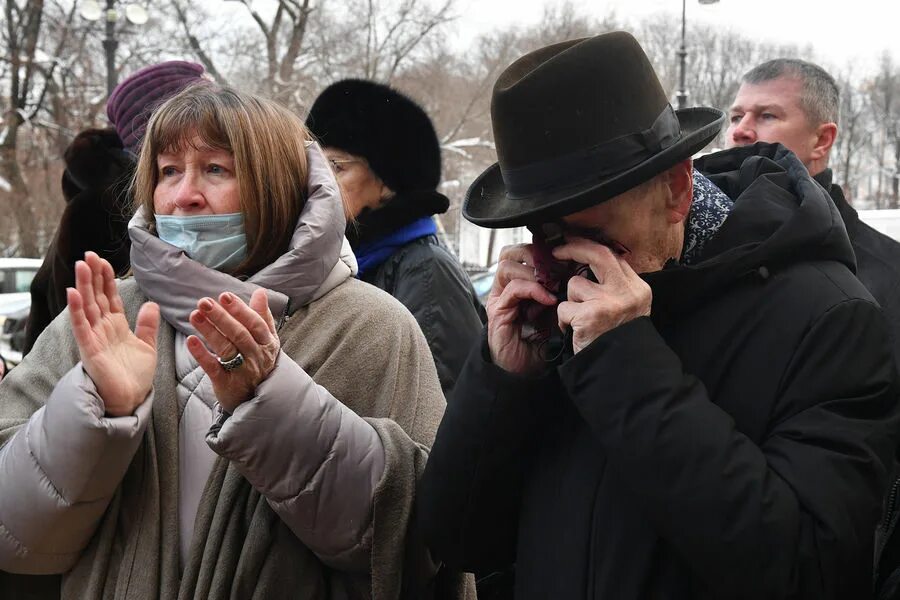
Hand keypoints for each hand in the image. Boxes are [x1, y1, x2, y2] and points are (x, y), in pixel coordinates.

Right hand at [68, 252, 159, 416]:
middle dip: (93, 276)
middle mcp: (103, 329)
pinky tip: (73, 294)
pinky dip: (77, 310)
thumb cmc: (135, 375)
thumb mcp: (147, 346)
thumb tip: (153, 304)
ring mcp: (94, 338)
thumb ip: (147, 325)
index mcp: (117, 326)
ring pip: (87, 307)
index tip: (103, 261)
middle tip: (89, 254)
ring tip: (81, 265)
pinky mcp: (89, 349)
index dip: (107, 279)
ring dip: (83, 286)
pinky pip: (81, 327)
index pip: (110, 297)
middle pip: (96, 297)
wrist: (130, 399)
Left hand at [186, 288, 279, 412]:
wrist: (256, 397)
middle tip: (204, 302)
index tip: (224, 296)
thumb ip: (262, 316)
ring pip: (226, 349)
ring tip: (194, 315)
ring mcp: (242, 370)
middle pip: (239, 334)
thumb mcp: (266, 340)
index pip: (255, 323)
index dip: (240, 310)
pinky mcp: (226, 383)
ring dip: (209, 331)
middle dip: (221, 317)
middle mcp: (256, 356)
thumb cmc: (259, 362)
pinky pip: (213, 368)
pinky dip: (202, 354)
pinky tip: (190, 341)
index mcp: (266, 343)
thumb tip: (260, 292)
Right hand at [486, 244, 557, 374]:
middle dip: (533, 253)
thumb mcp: (557, 309)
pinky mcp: (498, 311)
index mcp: (518, 282)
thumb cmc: (543, 340)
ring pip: (507, 265)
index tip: (564, 254)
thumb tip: (579, 267)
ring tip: (552, 283)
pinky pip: (513, 288)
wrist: (528, 370)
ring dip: (534, 271)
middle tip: (555, 263)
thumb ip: (561, 289)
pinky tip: (549, 300)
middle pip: (509, 252)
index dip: (541, 248)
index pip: (522, 251)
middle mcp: (505, 287)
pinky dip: (533, 289)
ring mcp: (499, 298)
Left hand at [552, 237, 651, 353]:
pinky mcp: (589, 316)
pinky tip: (576, 332)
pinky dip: (564, 321)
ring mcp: (609, 303)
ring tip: (580, 320)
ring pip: (575, 285)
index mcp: (638, 289)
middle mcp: (626, 292)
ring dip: (570, 301)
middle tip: (557, 251)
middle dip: (574, 248)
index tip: (574, 244)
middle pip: (598, 255)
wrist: (622, 372)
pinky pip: (564, 308)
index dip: (590, 247)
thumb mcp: (629, 309)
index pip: (613, 256)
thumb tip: (591, 259)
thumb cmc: (618, 341)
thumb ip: (615, 286)